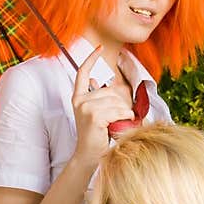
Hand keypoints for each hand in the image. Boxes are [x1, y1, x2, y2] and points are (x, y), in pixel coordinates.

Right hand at [70, 47, 134, 166]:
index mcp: (78, 97)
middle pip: (111, 92)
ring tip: (117, 125)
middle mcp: (80, 100)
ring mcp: (86, 108)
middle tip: (116, 120)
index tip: (100, 47)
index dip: (91, 58)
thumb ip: (96, 96)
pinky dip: (124, 119)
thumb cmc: (96, 135)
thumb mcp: (95, 112)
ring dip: (124, 114)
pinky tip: (118, 126)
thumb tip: (97, 79)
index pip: (83, 72)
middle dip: (120, 105)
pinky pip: (118, 111)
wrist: (89, 155)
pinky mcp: (94, 116)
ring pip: (117, 102)